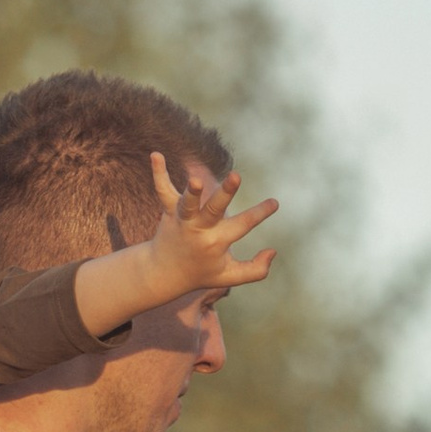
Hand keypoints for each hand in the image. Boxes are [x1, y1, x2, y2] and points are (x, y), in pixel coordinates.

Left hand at [132, 152, 277, 308]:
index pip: (243, 225)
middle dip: (225, 193)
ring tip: (196, 179)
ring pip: (188, 203)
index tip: (274, 202)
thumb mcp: (229, 276)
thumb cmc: (201, 272)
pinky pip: (163, 191)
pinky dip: (158, 173)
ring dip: (192, 191)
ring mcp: (183, 219)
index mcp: (217, 242)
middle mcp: (200, 229)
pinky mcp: (168, 211)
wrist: (163, 274)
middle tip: (236, 176)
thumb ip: (255, 271)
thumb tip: (273, 251)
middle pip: (214, 209)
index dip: (260, 213)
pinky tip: (155, 155)